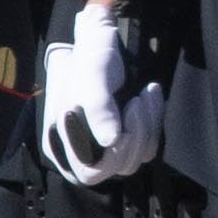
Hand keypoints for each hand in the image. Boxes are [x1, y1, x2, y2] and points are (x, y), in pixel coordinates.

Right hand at [40, 0, 165, 186]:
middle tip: (137, 101)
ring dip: (149, 125)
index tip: (125, 126)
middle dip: (136, 135)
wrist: (102, 44)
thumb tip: (110, 140)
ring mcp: (107, 145)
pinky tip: (149, 94)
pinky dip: (155, 120)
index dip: (113, 156)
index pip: (91, 172)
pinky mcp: (126, 137)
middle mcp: (83, 150)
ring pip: (138, 156)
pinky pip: (149, 144)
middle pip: (119, 166)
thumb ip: (98, 109)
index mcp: (62, 143)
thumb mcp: (93, 80)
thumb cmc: (90, 61)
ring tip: (145, 93)